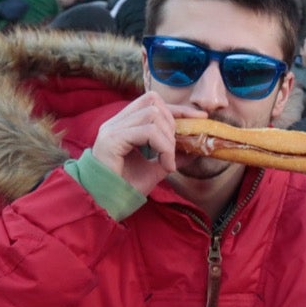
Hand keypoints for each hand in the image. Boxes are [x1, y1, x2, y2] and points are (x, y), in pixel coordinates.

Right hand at [89, 92, 205, 195]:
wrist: (105, 204)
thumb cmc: (126, 187)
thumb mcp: (156, 169)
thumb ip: (172, 156)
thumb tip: (195, 149)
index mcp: (124, 124)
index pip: (153, 102)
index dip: (178, 108)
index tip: (200, 118)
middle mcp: (116, 122)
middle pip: (153, 103)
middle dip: (173, 124)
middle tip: (173, 152)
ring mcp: (112, 129)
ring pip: (152, 115)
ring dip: (168, 139)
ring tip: (168, 161)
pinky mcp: (112, 139)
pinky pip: (147, 131)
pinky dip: (163, 147)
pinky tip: (165, 165)